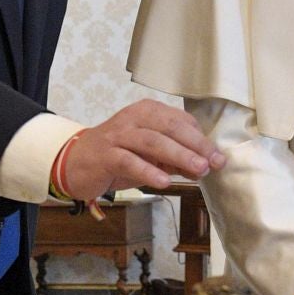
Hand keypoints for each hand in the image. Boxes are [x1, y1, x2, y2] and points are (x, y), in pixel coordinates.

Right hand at [61, 103, 224, 202]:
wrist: (76, 162)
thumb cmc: (118, 156)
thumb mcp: (151, 156)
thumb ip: (175, 159)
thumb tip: (205, 166)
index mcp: (148, 112)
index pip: (180, 121)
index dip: (201, 139)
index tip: (217, 157)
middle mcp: (133, 119)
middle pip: (169, 128)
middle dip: (195, 145)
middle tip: (214, 162)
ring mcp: (118, 135)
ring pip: (152, 141)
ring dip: (178, 155)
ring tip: (198, 170)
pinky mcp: (105, 155)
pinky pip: (128, 161)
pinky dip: (148, 171)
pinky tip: (164, 182)